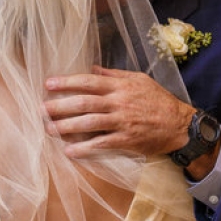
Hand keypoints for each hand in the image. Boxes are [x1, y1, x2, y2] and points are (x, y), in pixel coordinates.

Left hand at [44, 67, 194, 157]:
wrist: (179, 125)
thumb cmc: (158, 101)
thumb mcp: (138, 80)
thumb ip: (113, 75)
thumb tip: (91, 68)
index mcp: (120, 87)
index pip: (88, 82)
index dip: (67, 82)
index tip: (48, 84)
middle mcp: (119, 103)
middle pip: (84, 103)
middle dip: (60, 106)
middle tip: (41, 109)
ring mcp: (122, 122)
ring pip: (89, 123)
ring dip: (66, 127)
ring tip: (49, 129)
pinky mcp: (126, 140)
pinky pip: (101, 144)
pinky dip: (84, 148)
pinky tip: (69, 151)